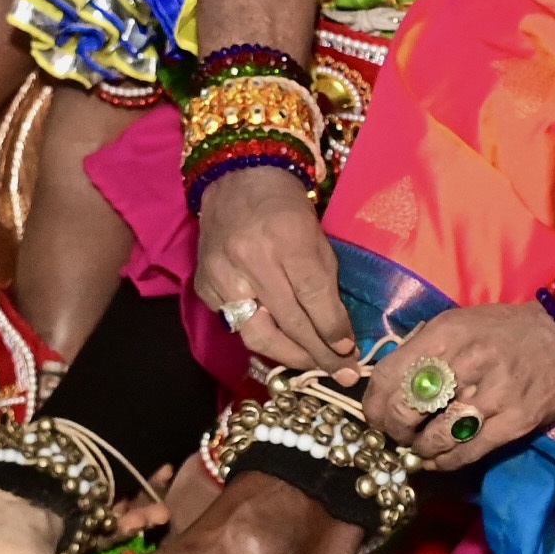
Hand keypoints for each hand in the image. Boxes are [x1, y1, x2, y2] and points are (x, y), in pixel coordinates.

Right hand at [193, 171, 354, 375]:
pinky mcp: (205, 286)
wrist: (237, 179)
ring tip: (313, 368)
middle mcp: (252, 260)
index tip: (350, 352)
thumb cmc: (286, 208)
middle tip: (342, 374)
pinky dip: (259, 337)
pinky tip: (280, 345)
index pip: (313, 297)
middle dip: (318, 354)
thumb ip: (326, 282)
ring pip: (257, 334)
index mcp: (287, 240)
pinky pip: (235, 324)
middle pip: (288, 322)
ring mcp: (223, 275)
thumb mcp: (316, 236)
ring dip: (290, 357)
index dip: (333, 330)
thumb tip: (341, 332)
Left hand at [360, 298, 554, 458]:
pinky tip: (440, 460)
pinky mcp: (516, 421)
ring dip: (421, 449)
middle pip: (408, 408)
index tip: (374, 417)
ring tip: (422, 447)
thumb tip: (387, 385)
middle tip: (397, 435)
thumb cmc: (510, 330)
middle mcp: (469, 361)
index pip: (391, 374)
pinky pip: (468, 452)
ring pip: (437, 436)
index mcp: (449, 333)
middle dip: (395, 429)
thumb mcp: (462, 323)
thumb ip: (425, 348)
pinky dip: (447, 462)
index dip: (374, 404)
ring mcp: (495, 393)